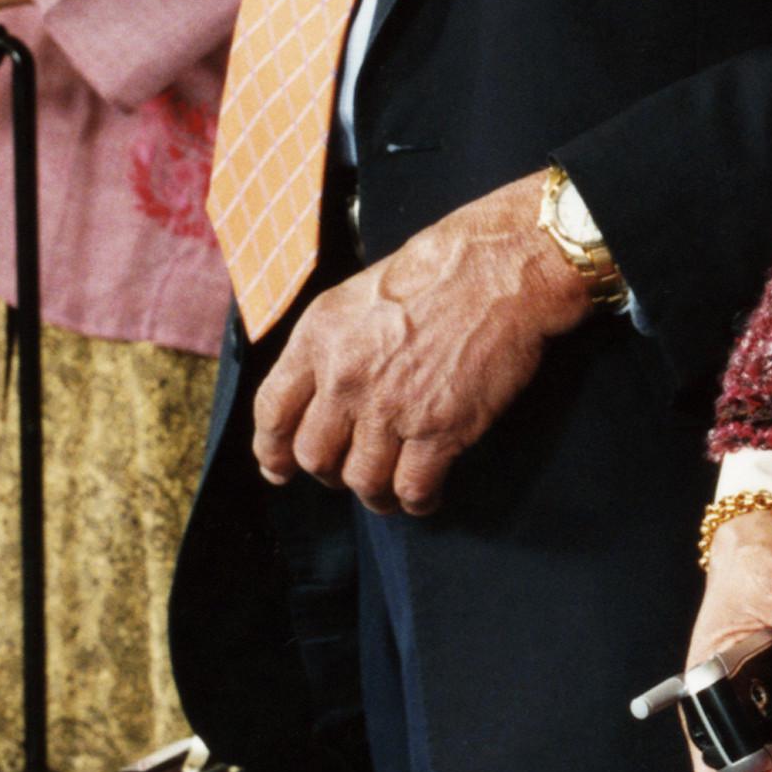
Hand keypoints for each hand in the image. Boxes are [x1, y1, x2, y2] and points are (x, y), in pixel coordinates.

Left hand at [251, 175, 591, 514]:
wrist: (500, 269)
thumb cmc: (438, 270)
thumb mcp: (357, 293)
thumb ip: (331, 343)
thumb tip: (322, 389)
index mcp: (319, 337)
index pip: (272, 412)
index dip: (271, 451)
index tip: (279, 468)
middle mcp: (346, 377)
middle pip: (313, 456)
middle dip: (328, 472)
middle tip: (348, 471)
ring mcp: (391, 408)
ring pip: (361, 481)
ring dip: (374, 494)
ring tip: (389, 491)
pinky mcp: (439, 430)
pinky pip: (413, 490)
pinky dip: (417, 502)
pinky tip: (426, 495)